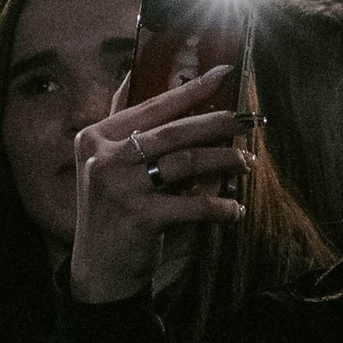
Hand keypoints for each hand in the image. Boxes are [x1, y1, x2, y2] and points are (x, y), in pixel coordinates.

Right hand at [66, 64, 251, 301]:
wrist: (99, 270)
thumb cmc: (112, 211)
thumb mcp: (106, 164)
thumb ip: (123, 125)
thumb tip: (137, 72)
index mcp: (97, 136)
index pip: (152, 105)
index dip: (190, 89)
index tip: (224, 73)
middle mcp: (104, 157)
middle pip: (173, 131)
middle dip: (216, 124)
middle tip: (245, 122)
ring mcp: (120, 187)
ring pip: (186, 162)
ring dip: (223, 160)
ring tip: (246, 163)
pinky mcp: (139, 217)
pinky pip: (192, 204)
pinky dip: (218, 206)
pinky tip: (235, 208)